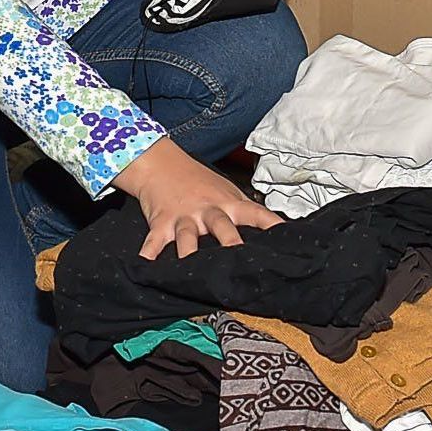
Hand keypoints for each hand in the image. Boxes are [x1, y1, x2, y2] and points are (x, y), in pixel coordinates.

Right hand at [117, 140, 281, 259]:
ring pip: (187, 237)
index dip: (271, 224)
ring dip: (188, 252)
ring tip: (190, 267)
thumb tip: (275, 230)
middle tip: (239, 255)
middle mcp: (207, 210)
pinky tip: (145, 267)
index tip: (287, 236)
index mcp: (228, 203)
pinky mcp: (161, 223)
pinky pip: (154, 242)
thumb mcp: (226, 190)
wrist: (160, 163)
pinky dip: (148, 255)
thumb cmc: (197, 181)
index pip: (256, 214)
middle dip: (231, 241)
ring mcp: (183, 217)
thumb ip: (245, 211)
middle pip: (222, 226)